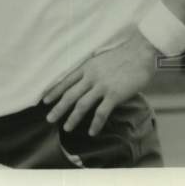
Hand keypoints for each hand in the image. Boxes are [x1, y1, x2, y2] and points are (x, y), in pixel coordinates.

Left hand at [41, 28, 157, 136]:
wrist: (140, 53)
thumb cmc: (123, 56)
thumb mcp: (101, 60)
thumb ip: (92, 72)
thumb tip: (87, 82)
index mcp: (86, 67)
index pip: (65, 81)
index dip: (54, 92)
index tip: (44, 101)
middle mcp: (90, 77)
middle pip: (69, 94)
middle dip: (58, 108)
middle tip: (49, 119)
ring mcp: (102, 86)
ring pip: (82, 105)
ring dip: (73, 118)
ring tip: (66, 128)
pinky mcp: (114, 94)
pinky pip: (101, 112)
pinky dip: (95, 124)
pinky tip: (92, 132)